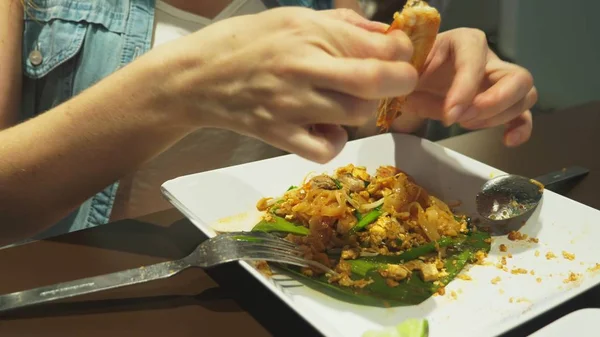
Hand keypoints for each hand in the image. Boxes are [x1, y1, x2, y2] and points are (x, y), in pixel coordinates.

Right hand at [150, 8, 416, 162]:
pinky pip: (326, 149)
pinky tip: (325, 127)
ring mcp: (291, 106)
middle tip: (394, 80)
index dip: (402, 53)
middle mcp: (303, 69)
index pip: (378, 47)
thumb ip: (342, 24)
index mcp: (309, 34)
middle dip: (399, 81)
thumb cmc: (246, 41)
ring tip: (344, 99)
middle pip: (375, 83)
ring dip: (361, 108)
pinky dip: (334, 140)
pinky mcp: (280, 135)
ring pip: (356, 115)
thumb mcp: (293, 17)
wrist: (198, 76)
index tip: (400, 54)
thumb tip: (384, 33)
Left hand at [400, 28, 536, 146]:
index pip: (475, 59)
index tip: (449, 115)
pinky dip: (520, 129)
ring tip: (465, 124)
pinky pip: (523, 115)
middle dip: (493, 103)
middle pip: (517, 77)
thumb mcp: (408, 72)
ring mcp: (499, 80)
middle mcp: (489, 58)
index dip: (465, 89)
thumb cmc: (411, 71)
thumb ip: (419, 86)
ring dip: (498, 117)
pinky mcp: (502, 102)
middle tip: (463, 119)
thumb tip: (443, 111)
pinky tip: (507, 140)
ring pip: (525, 96)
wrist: (411, 81)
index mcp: (463, 41)